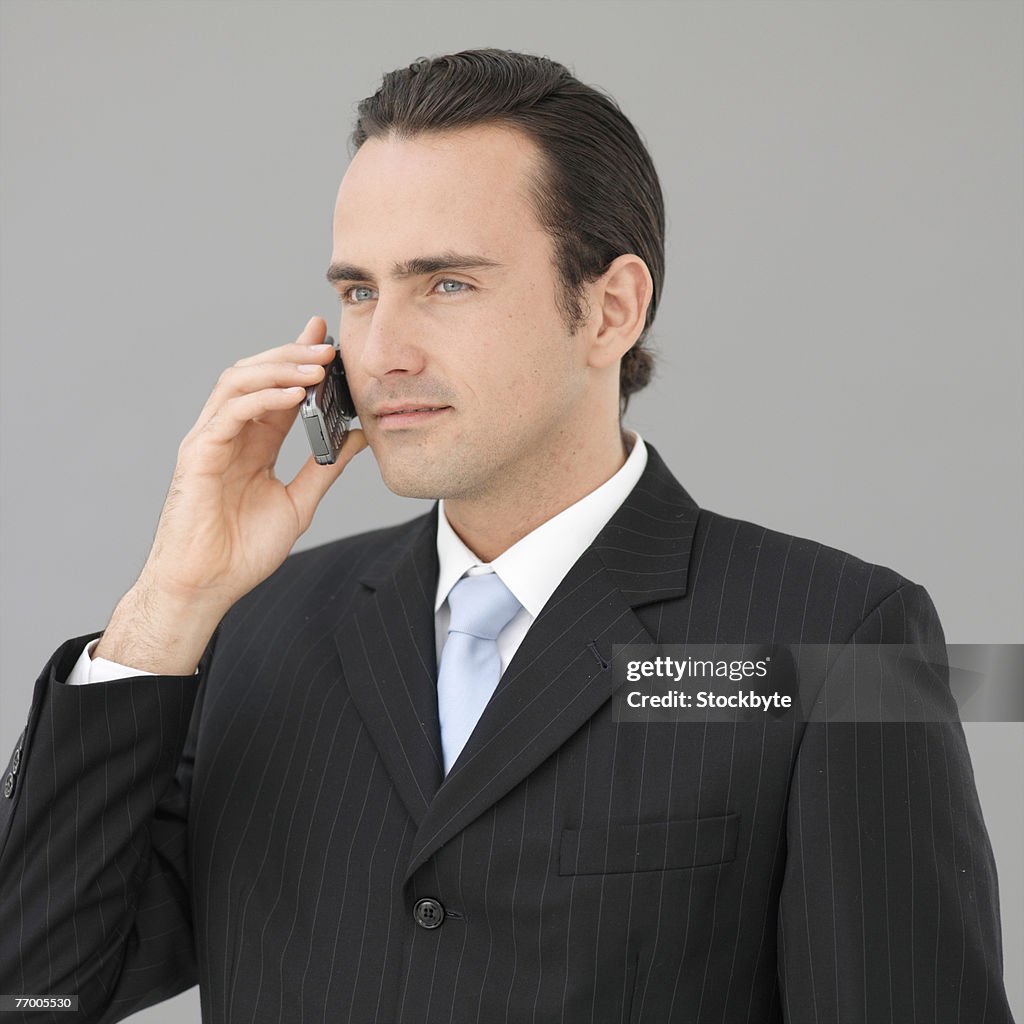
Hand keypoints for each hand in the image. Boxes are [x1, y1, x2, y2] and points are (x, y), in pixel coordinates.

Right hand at [95, 316, 365, 673]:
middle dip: (292, 354)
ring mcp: (211, 440)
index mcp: (253, 443)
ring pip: (239, 382)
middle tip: (327, 344)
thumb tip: (356, 438)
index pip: (277, 389)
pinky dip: (263, 398)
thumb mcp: (298, 503)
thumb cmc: (242, 551)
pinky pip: (230, 413)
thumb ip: (324, 469)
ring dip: (280, 368)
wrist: (208, 586)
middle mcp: (230, 434)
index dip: (298, 360)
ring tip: (316, 365)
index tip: (327, 339)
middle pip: (256, 375)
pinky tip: (293, 394)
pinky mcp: (199, 454)